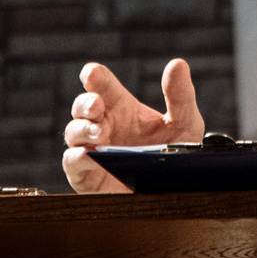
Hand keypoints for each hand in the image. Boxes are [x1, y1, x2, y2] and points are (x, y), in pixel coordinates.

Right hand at [61, 59, 204, 193]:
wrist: (173, 193)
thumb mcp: (185, 123)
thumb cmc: (174, 154)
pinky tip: (90, 155)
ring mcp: (92, 149)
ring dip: (83, 129)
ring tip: (100, 133)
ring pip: (73, 132)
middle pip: (82, 106)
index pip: (101, 86)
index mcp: (121, 108)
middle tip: (97, 105)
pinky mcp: (86, 175)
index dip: (94, 76)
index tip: (92, 73)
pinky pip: (72, 162)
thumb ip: (181, 95)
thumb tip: (178, 64)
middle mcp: (103, 125)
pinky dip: (78, 157)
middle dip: (85, 103)